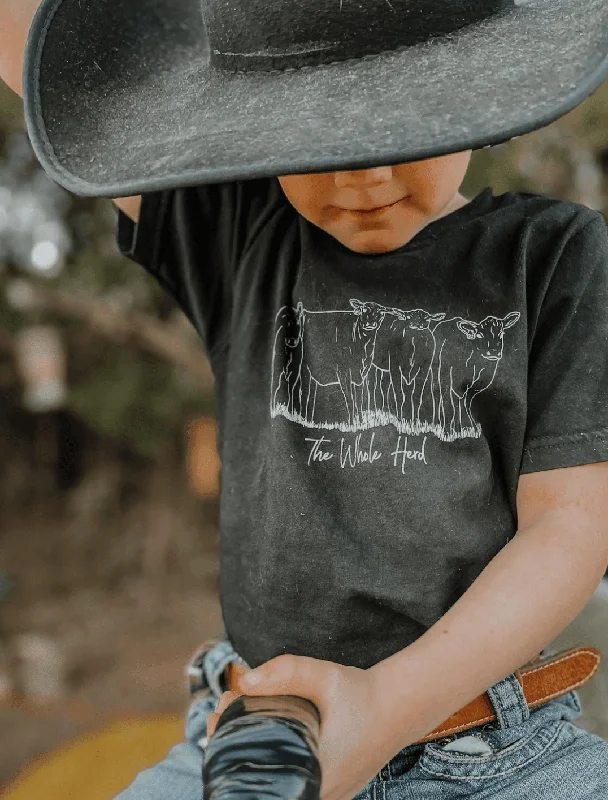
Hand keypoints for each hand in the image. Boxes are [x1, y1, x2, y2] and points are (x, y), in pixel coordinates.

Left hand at [206, 654, 401, 799]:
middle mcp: (320, 795)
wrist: (400, 706)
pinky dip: (273, 762)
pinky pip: (292, 784)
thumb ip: (286, 673)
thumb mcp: (324, 676)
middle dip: (235, 748)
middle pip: (261, 782)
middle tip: (224, 711)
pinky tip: (261, 735)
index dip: (228, 751)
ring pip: (276, 784)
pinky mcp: (331, 791)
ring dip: (253, 755)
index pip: (256, 780)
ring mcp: (327, 797)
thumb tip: (245, 680)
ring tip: (239, 717)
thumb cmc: (362, 693)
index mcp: (313, 777)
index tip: (218, 720)